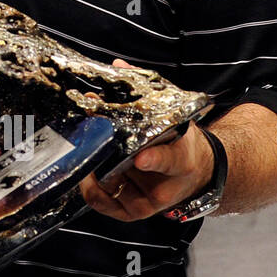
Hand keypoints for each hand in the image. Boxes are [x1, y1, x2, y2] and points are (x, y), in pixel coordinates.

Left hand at [79, 59, 215, 221]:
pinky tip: (83, 172)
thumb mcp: (172, 116)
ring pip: (114, 189)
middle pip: (132, 172)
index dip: (155, 159)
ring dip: (92, 171)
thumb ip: (146, 93)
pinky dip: (91, 189)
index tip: (142, 158)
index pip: (169, 160)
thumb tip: (120, 66)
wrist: (194, 171)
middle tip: (89, 137)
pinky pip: (106, 203)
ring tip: (81, 150)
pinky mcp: (133, 210)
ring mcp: (148, 199)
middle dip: (106, 155)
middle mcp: (164, 184)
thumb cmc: (180, 143)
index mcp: (180, 158)